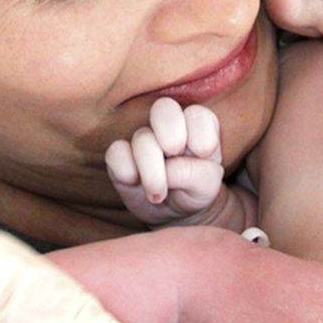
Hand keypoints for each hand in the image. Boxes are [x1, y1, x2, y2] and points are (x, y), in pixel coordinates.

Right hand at [105, 97, 224, 225]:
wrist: (173, 215)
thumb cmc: (194, 192)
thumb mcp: (207, 187)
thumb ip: (197, 174)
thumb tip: (169, 169)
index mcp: (196, 125)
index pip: (197, 114)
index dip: (201, 135)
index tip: (203, 156)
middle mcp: (167, 126)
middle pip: (164, 108)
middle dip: (171, 134)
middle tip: (175, 156)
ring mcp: (142, 140)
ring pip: (141, 137)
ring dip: (151, 169)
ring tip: (159, 194)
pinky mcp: (120, 156)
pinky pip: (116, 152)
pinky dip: (126, 170)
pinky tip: (135, 183)